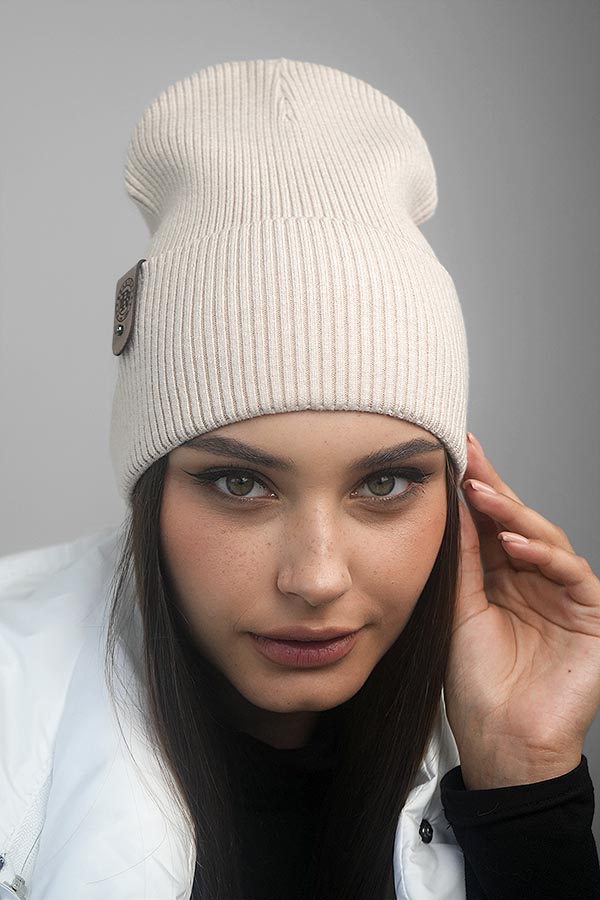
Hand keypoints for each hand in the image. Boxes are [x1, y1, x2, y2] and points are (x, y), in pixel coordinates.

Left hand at [443, 432, 599, 789]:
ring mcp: (565, 597)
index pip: (491, 525)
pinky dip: (544, 555)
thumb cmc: (478, 685)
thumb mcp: (459, 609)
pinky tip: (514, 541)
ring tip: (482, 494)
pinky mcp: (592, 617)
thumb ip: (462, 560)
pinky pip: (572, 574)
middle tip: (469, 458)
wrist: (501, 742)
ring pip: (547, 540)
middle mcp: (535, 582)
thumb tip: (452, 509)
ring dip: (514, 515)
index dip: (475, 490)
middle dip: (494, 488)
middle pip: (518, 524)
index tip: (455, 455)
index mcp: (503, 579)